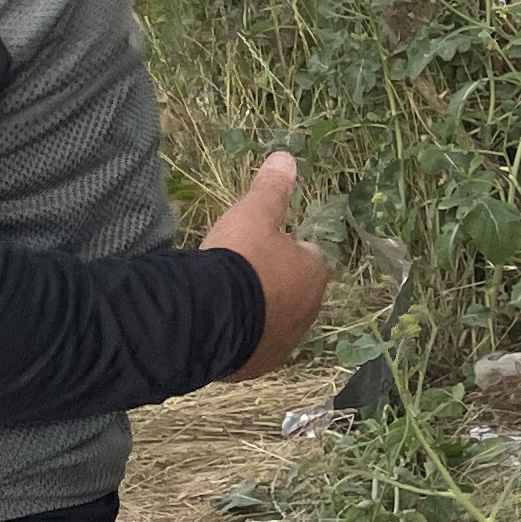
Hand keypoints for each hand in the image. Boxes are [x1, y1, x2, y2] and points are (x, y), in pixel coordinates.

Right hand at [202, 150, 331, 383]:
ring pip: (275, 321)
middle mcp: (307, 312)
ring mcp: (283, 342)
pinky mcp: (257, 364)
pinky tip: (219, 325)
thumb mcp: (253, 215)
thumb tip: (286, 157)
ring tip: (228, 299)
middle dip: (274, 282)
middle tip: (242, 272)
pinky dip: (241, 337)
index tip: (264, 245)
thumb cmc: (238, 261)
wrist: (207, 318)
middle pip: (295, 291)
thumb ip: (271, 188)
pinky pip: (253, 347)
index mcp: (313, 274)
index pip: (310, 257)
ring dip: (259, 311)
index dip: (287, 248)